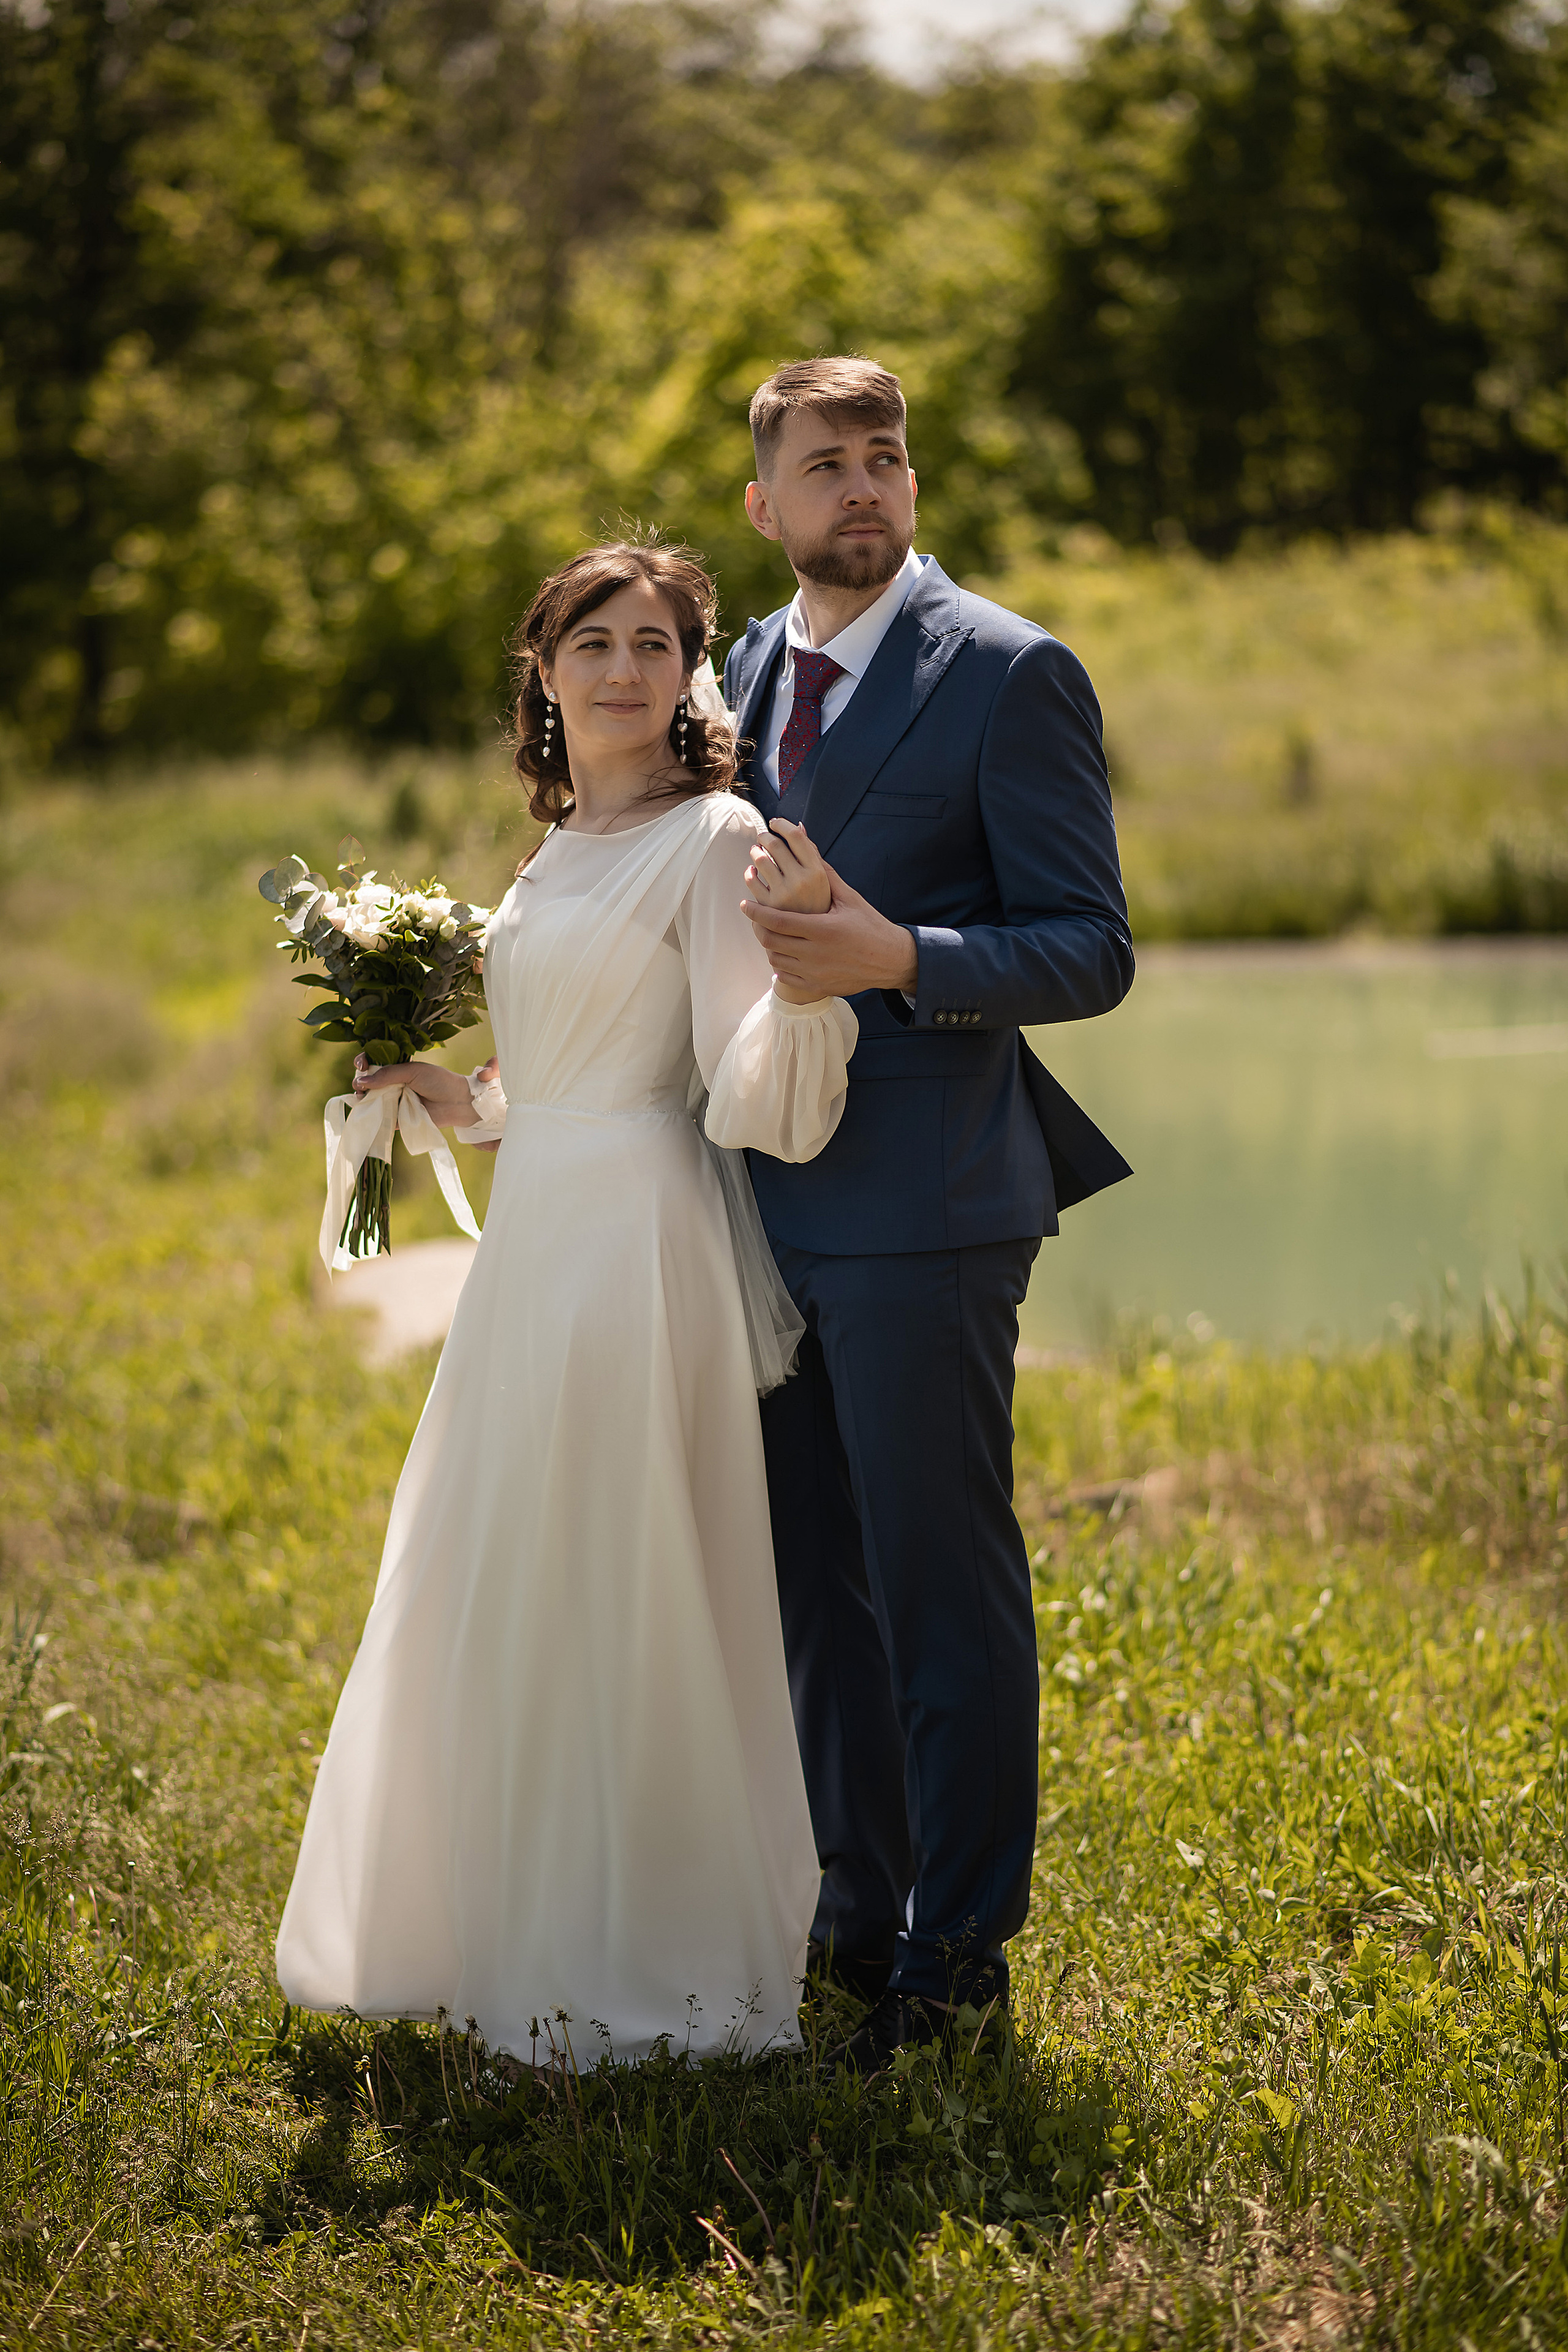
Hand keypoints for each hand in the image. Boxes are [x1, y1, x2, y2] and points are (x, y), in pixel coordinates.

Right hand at [352, 1053, 478, 1125]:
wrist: (458, 1102)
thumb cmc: (439, 1081)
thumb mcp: (413, 1072)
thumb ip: (388, 1075)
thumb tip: (362, 1081)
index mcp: (396, 1069)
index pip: (373, 1063)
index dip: (363, 1063)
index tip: (361, 1066)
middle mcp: (392, 1085)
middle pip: (367, 1082)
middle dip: (359, 1082)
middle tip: (360, 1086)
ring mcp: (394, 1102)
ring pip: (370, 1100)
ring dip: (362, 1099)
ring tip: (362, 1098)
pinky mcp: (396, 1120)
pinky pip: (379, 1119)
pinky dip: (371, 1117)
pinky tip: (366, 1113)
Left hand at [741, 864, 918, 1002]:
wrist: (890, 960)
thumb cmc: (870, 925)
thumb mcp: (849, 899)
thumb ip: (825, 876)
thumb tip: (808, 847)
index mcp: (822, 928)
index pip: (777, 921)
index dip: (756, 912)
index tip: (745, 904)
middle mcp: (816, 953)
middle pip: (771, 941)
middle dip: (758, 928)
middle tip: (755, 918)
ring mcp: (815, 972)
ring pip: (776, 960)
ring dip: (768, 945)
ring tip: (769, 933)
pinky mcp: (818, 986)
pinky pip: (786, 977)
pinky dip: (779, 965)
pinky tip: (783, 953)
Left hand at [745, 819, 830, 915]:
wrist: (825, 946)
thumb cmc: (827, 911)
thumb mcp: (830, 883)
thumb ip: (814, 854)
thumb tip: (799, 825)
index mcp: (818, 873)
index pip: (796, 836)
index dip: (782, 824)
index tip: (775, 822)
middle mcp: (802, 882)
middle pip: (775, 845)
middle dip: (765, 837)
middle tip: (762, 837)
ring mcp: (785, 897)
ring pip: (761, 861)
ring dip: (755, 852)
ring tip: (756, 852)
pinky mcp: (770, 910)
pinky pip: (752, 883)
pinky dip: (749, 874)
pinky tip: (752, 873)